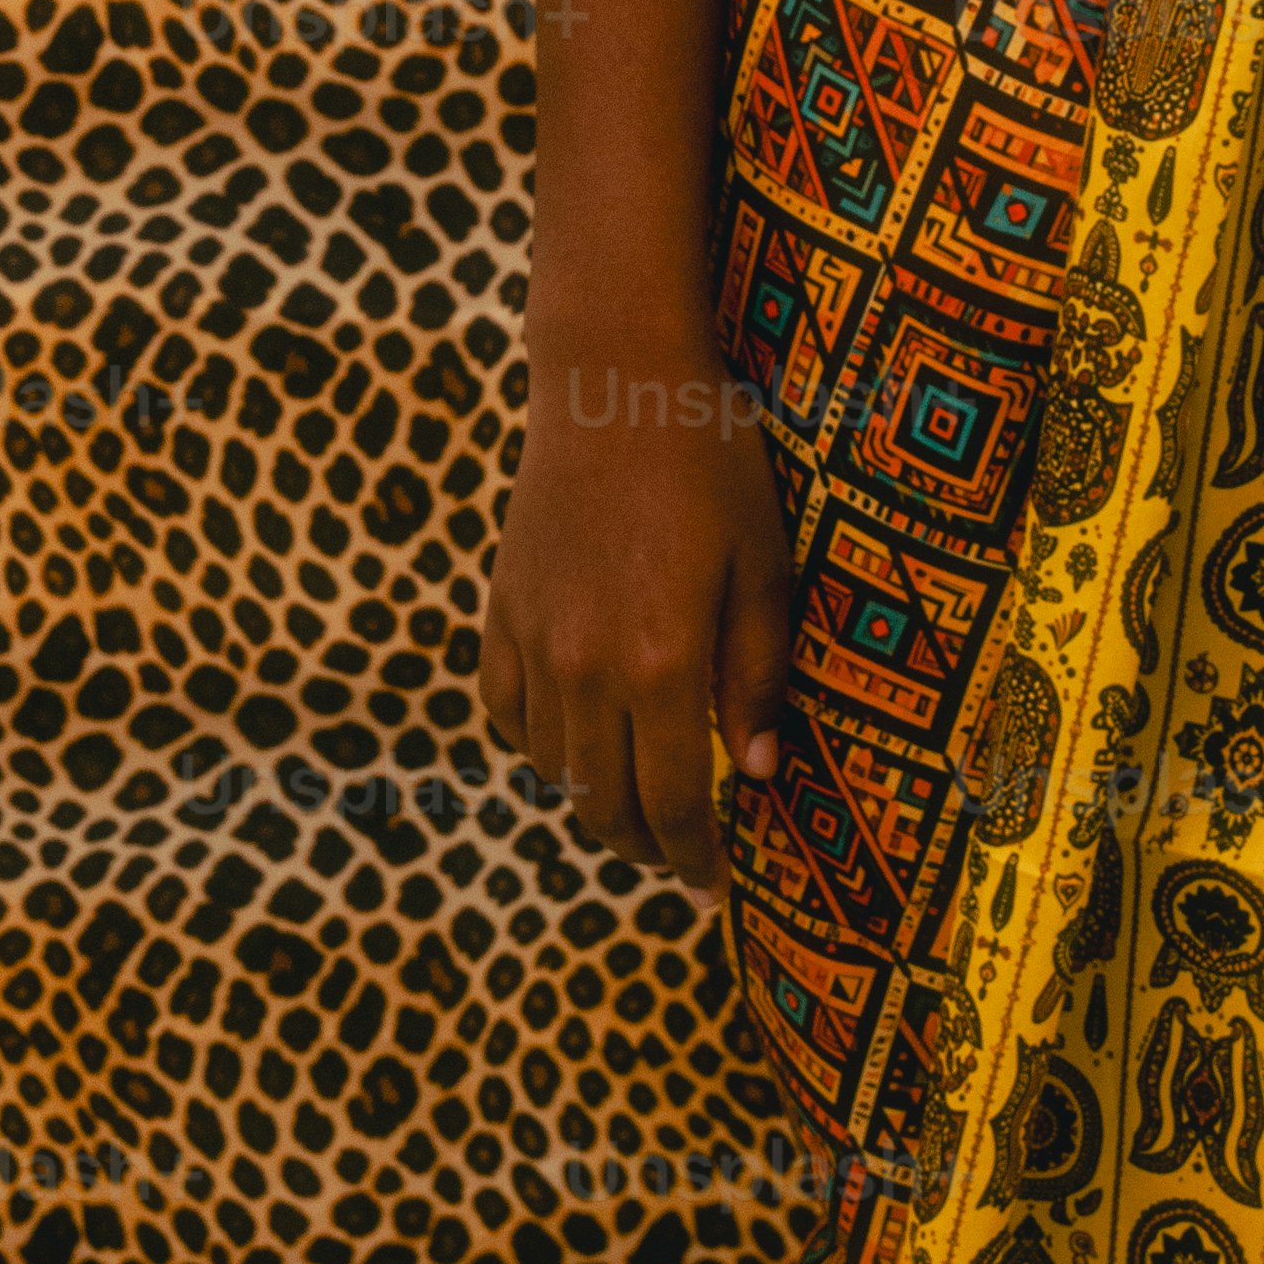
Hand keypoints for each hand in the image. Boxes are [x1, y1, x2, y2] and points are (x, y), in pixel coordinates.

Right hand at [479, 318, 796, 904]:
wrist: (614, 379)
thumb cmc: (710, 460)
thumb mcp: (762, 563)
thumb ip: (756, 674)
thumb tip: (753, 774)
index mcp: (659, 663)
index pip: (670, 803)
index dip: (693, 856)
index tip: (715, 884)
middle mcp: (585, 668)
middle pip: (604, 804)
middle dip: (646, 846)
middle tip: (681, 858)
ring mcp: (533, 640)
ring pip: (553, 768)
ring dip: (594, 802)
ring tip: (636, 809)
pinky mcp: (501, 610)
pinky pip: (506, 712)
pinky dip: (538, 746)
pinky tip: (572, 744)